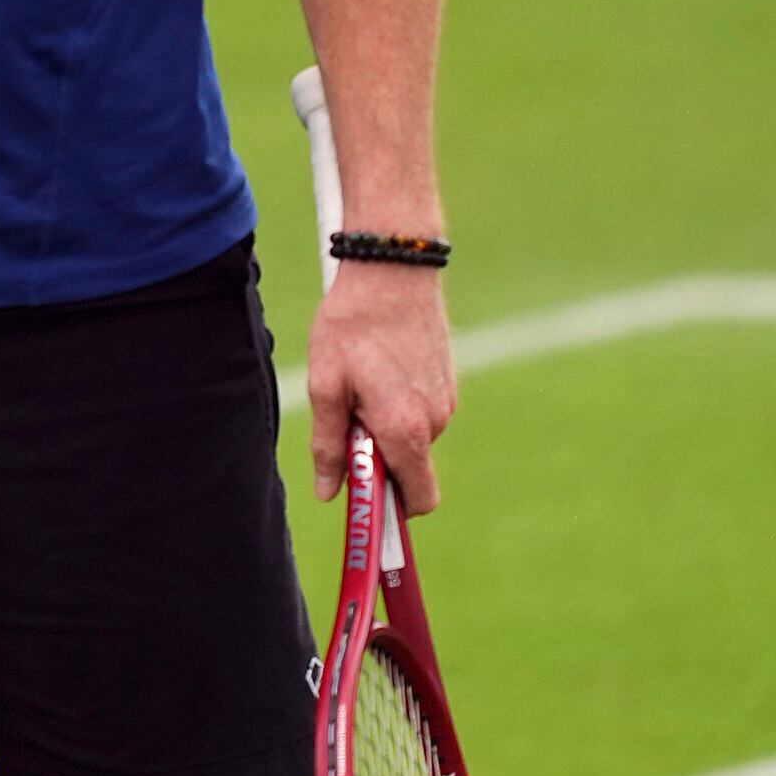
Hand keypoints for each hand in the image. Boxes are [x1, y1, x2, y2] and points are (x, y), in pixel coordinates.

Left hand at [305, 260, 457, 511]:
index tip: (364, 498)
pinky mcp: (448, 380)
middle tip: (346, 418)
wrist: (393, 268)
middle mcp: (436, 421)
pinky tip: (377, 366)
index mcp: (406, 429)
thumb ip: (329, 444)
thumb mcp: (326, 384)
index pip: (418, 500)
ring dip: (386, 425)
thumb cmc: (351, 325)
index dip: (392, 508)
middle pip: (410, 468)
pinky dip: (399, 403)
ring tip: (359, 380)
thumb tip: (330, 492)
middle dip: (379, 457)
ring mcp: (447, 400)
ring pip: (413, 436)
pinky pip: (421, 410)